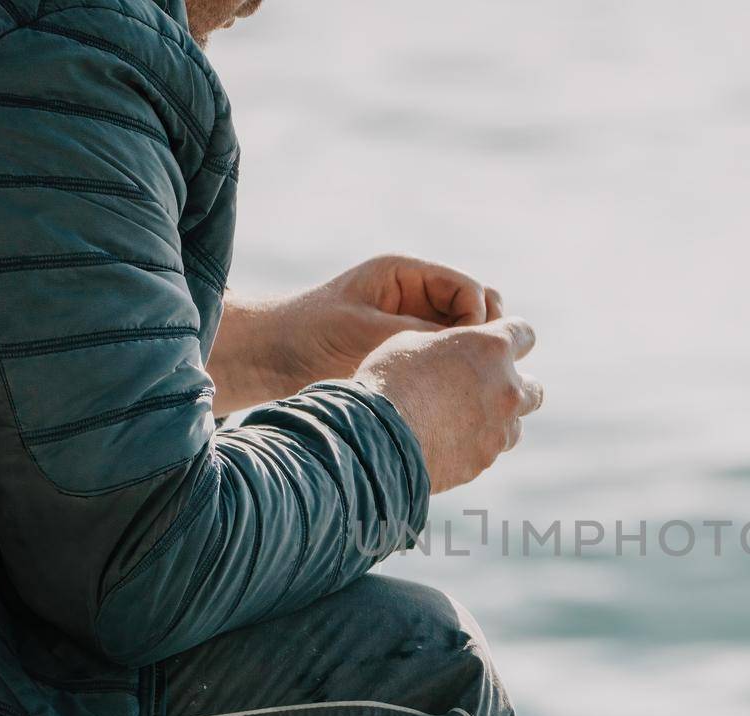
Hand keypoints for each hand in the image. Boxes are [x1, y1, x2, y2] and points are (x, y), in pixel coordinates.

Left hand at [209, 255, 501, 414]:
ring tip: (465, 394)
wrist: (265, 359)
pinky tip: (451, 406)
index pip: (471, 291)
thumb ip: (420, 336)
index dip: (479, 321)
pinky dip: (456, 383)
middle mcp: (418, 299)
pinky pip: (449, 369)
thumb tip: (474, 353)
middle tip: (473, 374)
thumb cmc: (306, 334)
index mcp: (407, 276)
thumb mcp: (366, 331)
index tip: (467, 351)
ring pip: (469, 344)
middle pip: (481, 313)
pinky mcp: (409, 360)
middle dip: (484, 341)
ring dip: (472, 365)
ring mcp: (416, 328)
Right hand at [355, 318, 541, 493]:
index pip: (524, 333)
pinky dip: (474, 446)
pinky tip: (445, 443)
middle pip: (533, 388)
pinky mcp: (483, 461)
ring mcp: (499, 430)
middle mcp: (506, 389)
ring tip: (464, 421)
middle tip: (484, 388)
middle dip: (514, 386)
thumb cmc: (389, 380)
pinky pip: (488, 451)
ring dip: (498, 421)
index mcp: (491, 348)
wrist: (378, 437)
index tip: (496, 343)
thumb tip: (449, 353)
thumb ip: (446, 345)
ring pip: (515, 426)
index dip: (511, 336)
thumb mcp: (412, 342)